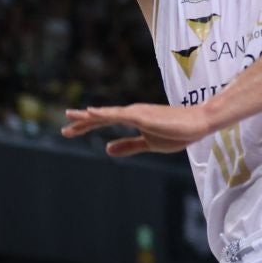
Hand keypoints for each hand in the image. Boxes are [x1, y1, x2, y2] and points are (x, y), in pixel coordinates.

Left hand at [62, 102, 217, 156]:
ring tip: (71, 117)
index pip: (103, 122)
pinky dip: (104, 113)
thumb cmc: (176, 132)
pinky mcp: (142, 116)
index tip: (69, 131)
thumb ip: (129, 146)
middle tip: (63, 130)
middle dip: (81, 123)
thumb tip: (107, 149)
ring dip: (88, 117)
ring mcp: (136, 113)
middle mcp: (130, 112)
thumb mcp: (149, 144)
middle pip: (100, 117)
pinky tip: (91, 113)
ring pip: (106, 114)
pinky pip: (119, 115)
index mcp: (132, 119)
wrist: (197, 124)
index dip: (86, 126)